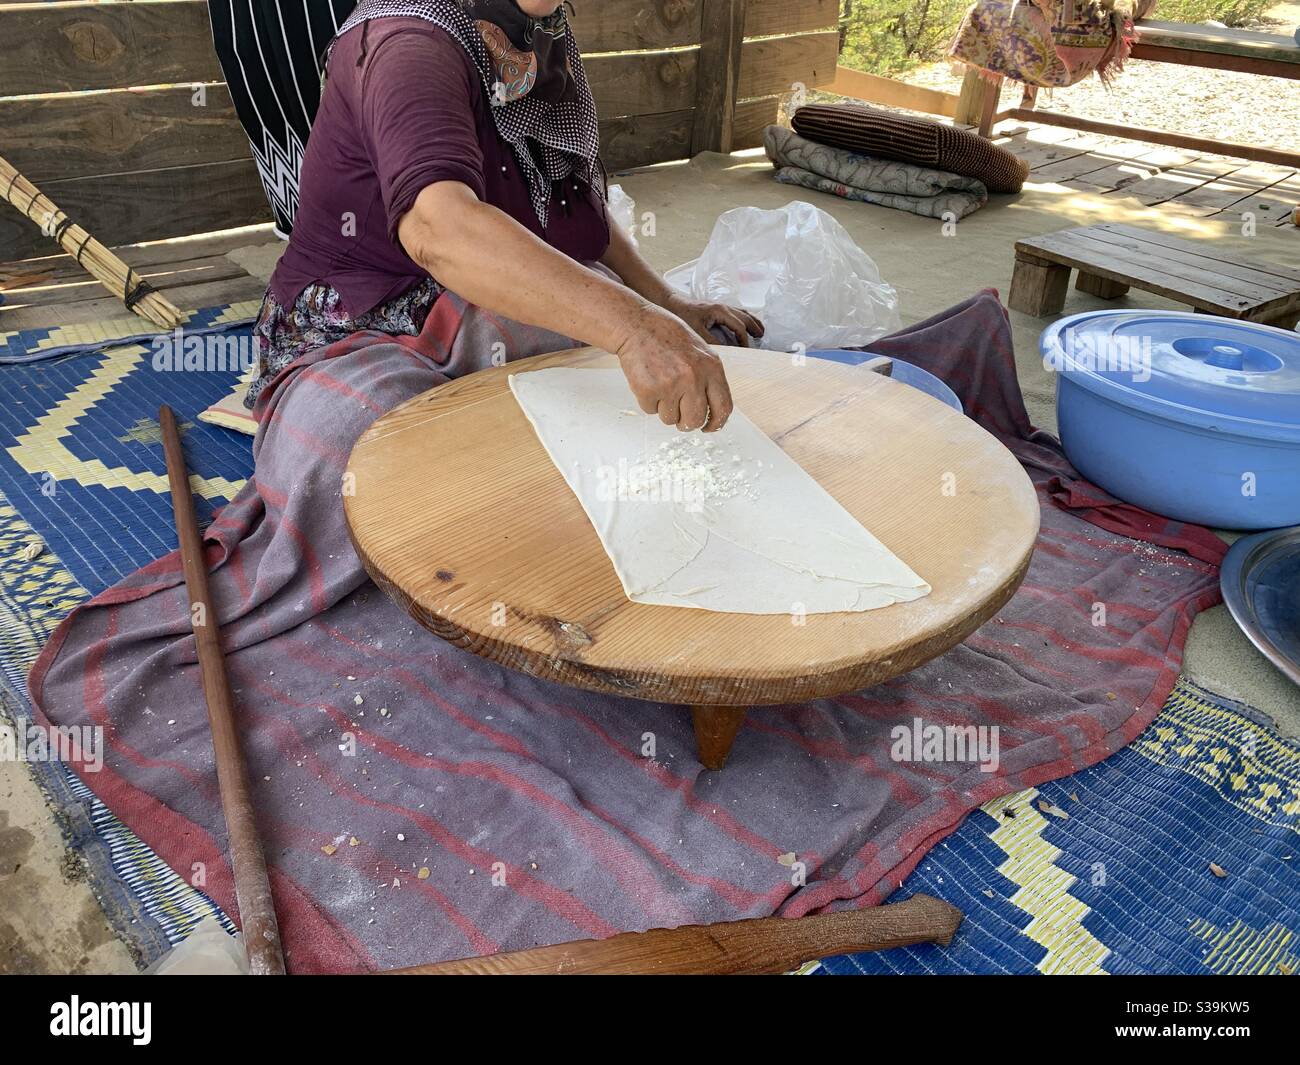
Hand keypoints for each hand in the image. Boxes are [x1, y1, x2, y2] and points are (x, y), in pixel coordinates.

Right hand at [612, 303, 733, 431]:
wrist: (637, 324)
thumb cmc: (667, 336)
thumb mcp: (699, 351)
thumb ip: (708, 378)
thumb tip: (711, 410)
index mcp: (711, 367)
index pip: (723, 407)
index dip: (716, 423)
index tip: (708, 427)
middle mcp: (694, 377)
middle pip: (695, 420)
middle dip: (686, 423)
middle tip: (679, 416)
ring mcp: (670, 385)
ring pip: (670, 419)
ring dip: (665, 409)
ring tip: (660, 385)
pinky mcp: (648, 390)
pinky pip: (650, 411)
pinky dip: (648, 401)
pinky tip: (648, 381)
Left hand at [662, 294, 763, 348]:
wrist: (671, 303)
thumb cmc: (682, 315)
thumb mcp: (697, 331)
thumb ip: (712, 341)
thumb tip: (726, 351)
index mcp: (720, 311)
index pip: (739, 327)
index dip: (744, 340)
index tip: (746, 351)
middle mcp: (723, 307)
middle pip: (745, 317)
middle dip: (754, 328)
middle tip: (761, 338)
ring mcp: (721, 306)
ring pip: (742, 313)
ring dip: (752, 322)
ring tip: (759, 331)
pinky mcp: (716, 308)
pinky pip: (736, 312)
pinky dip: (744, 318)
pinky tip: (744, 325)